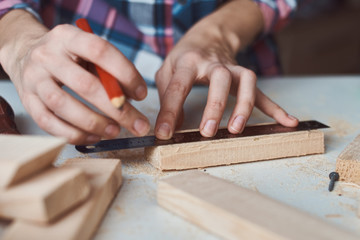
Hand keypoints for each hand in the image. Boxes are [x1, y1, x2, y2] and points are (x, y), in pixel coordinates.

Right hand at [0, 10, 149, 143]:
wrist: (24, 55)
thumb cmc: (67, 57)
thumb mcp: (87, 53)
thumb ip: (109, 71)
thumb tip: (134, 98)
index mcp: (67, 37)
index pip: (100, 51)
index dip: (125, 73)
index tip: (142, 94)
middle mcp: (47, 56)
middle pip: (85, 85)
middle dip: (117, 110)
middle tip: (138, 124)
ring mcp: (34, 79)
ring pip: (63, 106)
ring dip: (94, 123)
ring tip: (115, 131)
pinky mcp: (27, 100)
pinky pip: (48, 122)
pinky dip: (73, 134)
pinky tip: (94, 137)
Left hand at [154, 1, 297, 139]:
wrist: (209, 35)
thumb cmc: (185, 57)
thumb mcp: (167, 69)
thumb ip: (167, 96)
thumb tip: (174, 126)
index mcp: (188, 62)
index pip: (177, 87)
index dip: (169, 112)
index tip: (164, 133)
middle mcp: (213, 64)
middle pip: (219, 79)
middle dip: (215, 106)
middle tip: (207, 132)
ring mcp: (233, 69)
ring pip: (246, 81)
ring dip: (244, 105)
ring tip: (236, 129)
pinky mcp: (245, 77)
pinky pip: (263, 92)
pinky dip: (276, 108)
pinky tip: (287, 122)